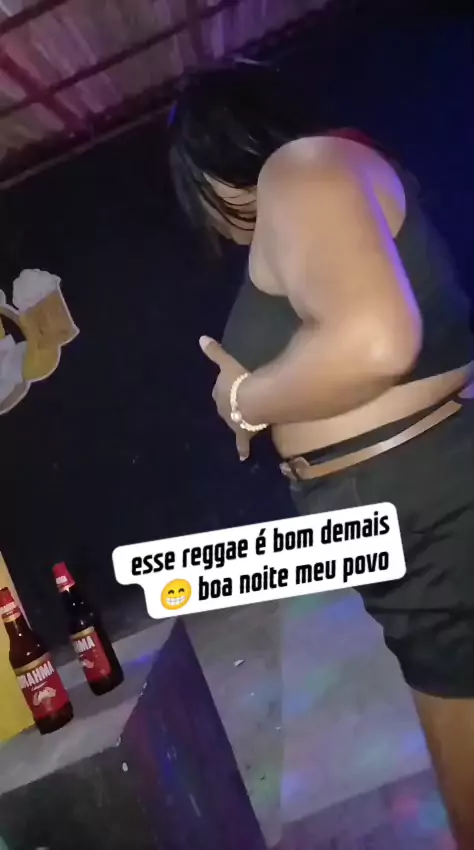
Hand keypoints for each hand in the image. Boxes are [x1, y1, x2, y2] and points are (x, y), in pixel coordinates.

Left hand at [199, 335, 251, 461]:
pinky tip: (242, 457)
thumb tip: (201, 338)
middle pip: (224, 406)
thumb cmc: (238, 381)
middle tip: (238, 400)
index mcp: (219, 393)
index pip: (218, 391)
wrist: (251, 401)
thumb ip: (215, 352)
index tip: (229, 386)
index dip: (223, 389)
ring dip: (236, 420)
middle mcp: (222, 409)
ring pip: (233, 421)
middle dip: (230, 404)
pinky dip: (242, 449)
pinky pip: (242, 442)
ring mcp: (232, 422)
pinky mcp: (243, 432)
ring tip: (244, 419)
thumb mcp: (227, 364)